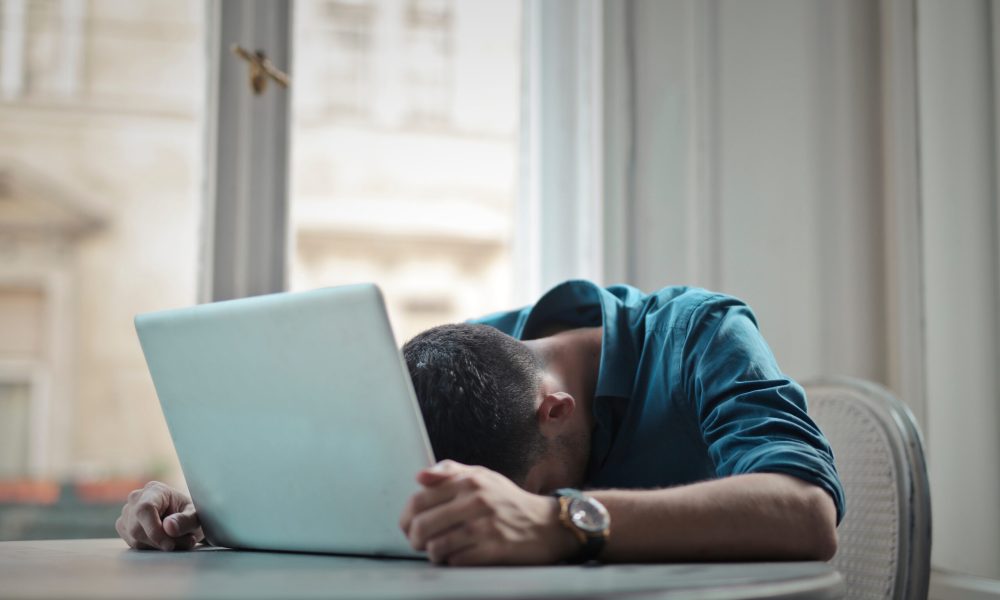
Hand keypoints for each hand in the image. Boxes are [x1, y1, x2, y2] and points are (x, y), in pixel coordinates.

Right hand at [115, 481, 203, 550]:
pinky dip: (151, 548)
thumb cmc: (190, 514)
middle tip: (185, 543)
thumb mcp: (196, 516)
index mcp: (154, 490)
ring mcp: (127, 513)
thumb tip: (168, 527)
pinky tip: (165, 542)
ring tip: (180, 542)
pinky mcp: (124, 527)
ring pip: (135, 539)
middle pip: (138, 528)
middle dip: (161, 541)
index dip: (155, 530)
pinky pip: (133, 545)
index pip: (145, 509)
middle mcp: (136, 499)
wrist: (185, 519)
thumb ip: (186, 520)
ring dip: (159, 546)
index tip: (170, 545)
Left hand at [399, 460, 577, 565]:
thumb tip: (419, 476)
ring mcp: (485, 527)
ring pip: (436, 546)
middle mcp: (475, 501)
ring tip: (439, 551)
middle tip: (418, 543)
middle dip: (413, 539)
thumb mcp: (483, 476)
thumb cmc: (509, 500)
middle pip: (422, 525)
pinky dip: (452, 562)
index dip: (406, 517)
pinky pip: (456, 561)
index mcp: (469, 481)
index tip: (407, 526)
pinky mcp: (493, 550)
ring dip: (433, 553)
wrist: (547, 525)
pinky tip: (458, 557)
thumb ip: (450, 471)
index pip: (419, 500)